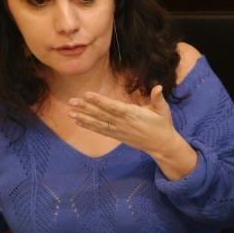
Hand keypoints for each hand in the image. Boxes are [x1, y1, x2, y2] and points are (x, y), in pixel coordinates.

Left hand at [69, 86, 196, 178]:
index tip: (87, 95)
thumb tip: (158, 87)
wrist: (162, 145)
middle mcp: (124, 123)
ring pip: (99, 124)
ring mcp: (120, 131)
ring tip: (71, 113)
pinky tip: (79, 122)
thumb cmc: (162, 124)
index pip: (113, 107)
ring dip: (84, 118)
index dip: (100, 101)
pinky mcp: (118, 136)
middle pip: (102, 115)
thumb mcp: (163, 110)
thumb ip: (158, 98)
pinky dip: (90, 127)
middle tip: (72, 101)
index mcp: (134, 114)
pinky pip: (101, 131)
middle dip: (86, 108)